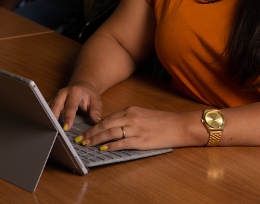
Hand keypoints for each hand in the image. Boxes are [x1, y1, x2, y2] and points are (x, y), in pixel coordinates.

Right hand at [49, 81, 102, 131]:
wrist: (82, 87)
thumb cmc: (88, 95)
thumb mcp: (96, 100)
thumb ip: (96, 110)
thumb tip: (95, 120)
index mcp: (74, 92)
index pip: (71, 106)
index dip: (68, 117)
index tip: (66, 128)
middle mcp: (63, 93)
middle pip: (56, 105)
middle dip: (53, 117)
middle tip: (53, 129)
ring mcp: (56, 97)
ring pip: (49, 107)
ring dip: (48, 118)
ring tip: (49, 130)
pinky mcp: (52, 102)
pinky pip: (47, 109)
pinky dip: (46, 117)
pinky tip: (47, 127)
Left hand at [73, 107, 198, 151]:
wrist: (178, 125)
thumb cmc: (162, 121)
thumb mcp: (142, 115)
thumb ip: (127, 119)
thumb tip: (112, 128)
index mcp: (130, 110)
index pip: (107, 118)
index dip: (93, 126)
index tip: (84, 132)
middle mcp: (131, 117)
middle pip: (105, 125)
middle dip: (90, 133)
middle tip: (80, 140)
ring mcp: (135, 129)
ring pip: (110, 133)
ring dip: (96, 139)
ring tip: (87, 144)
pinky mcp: (141, 140)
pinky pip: (122, 143)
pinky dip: (111, 146)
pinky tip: (104, 149)